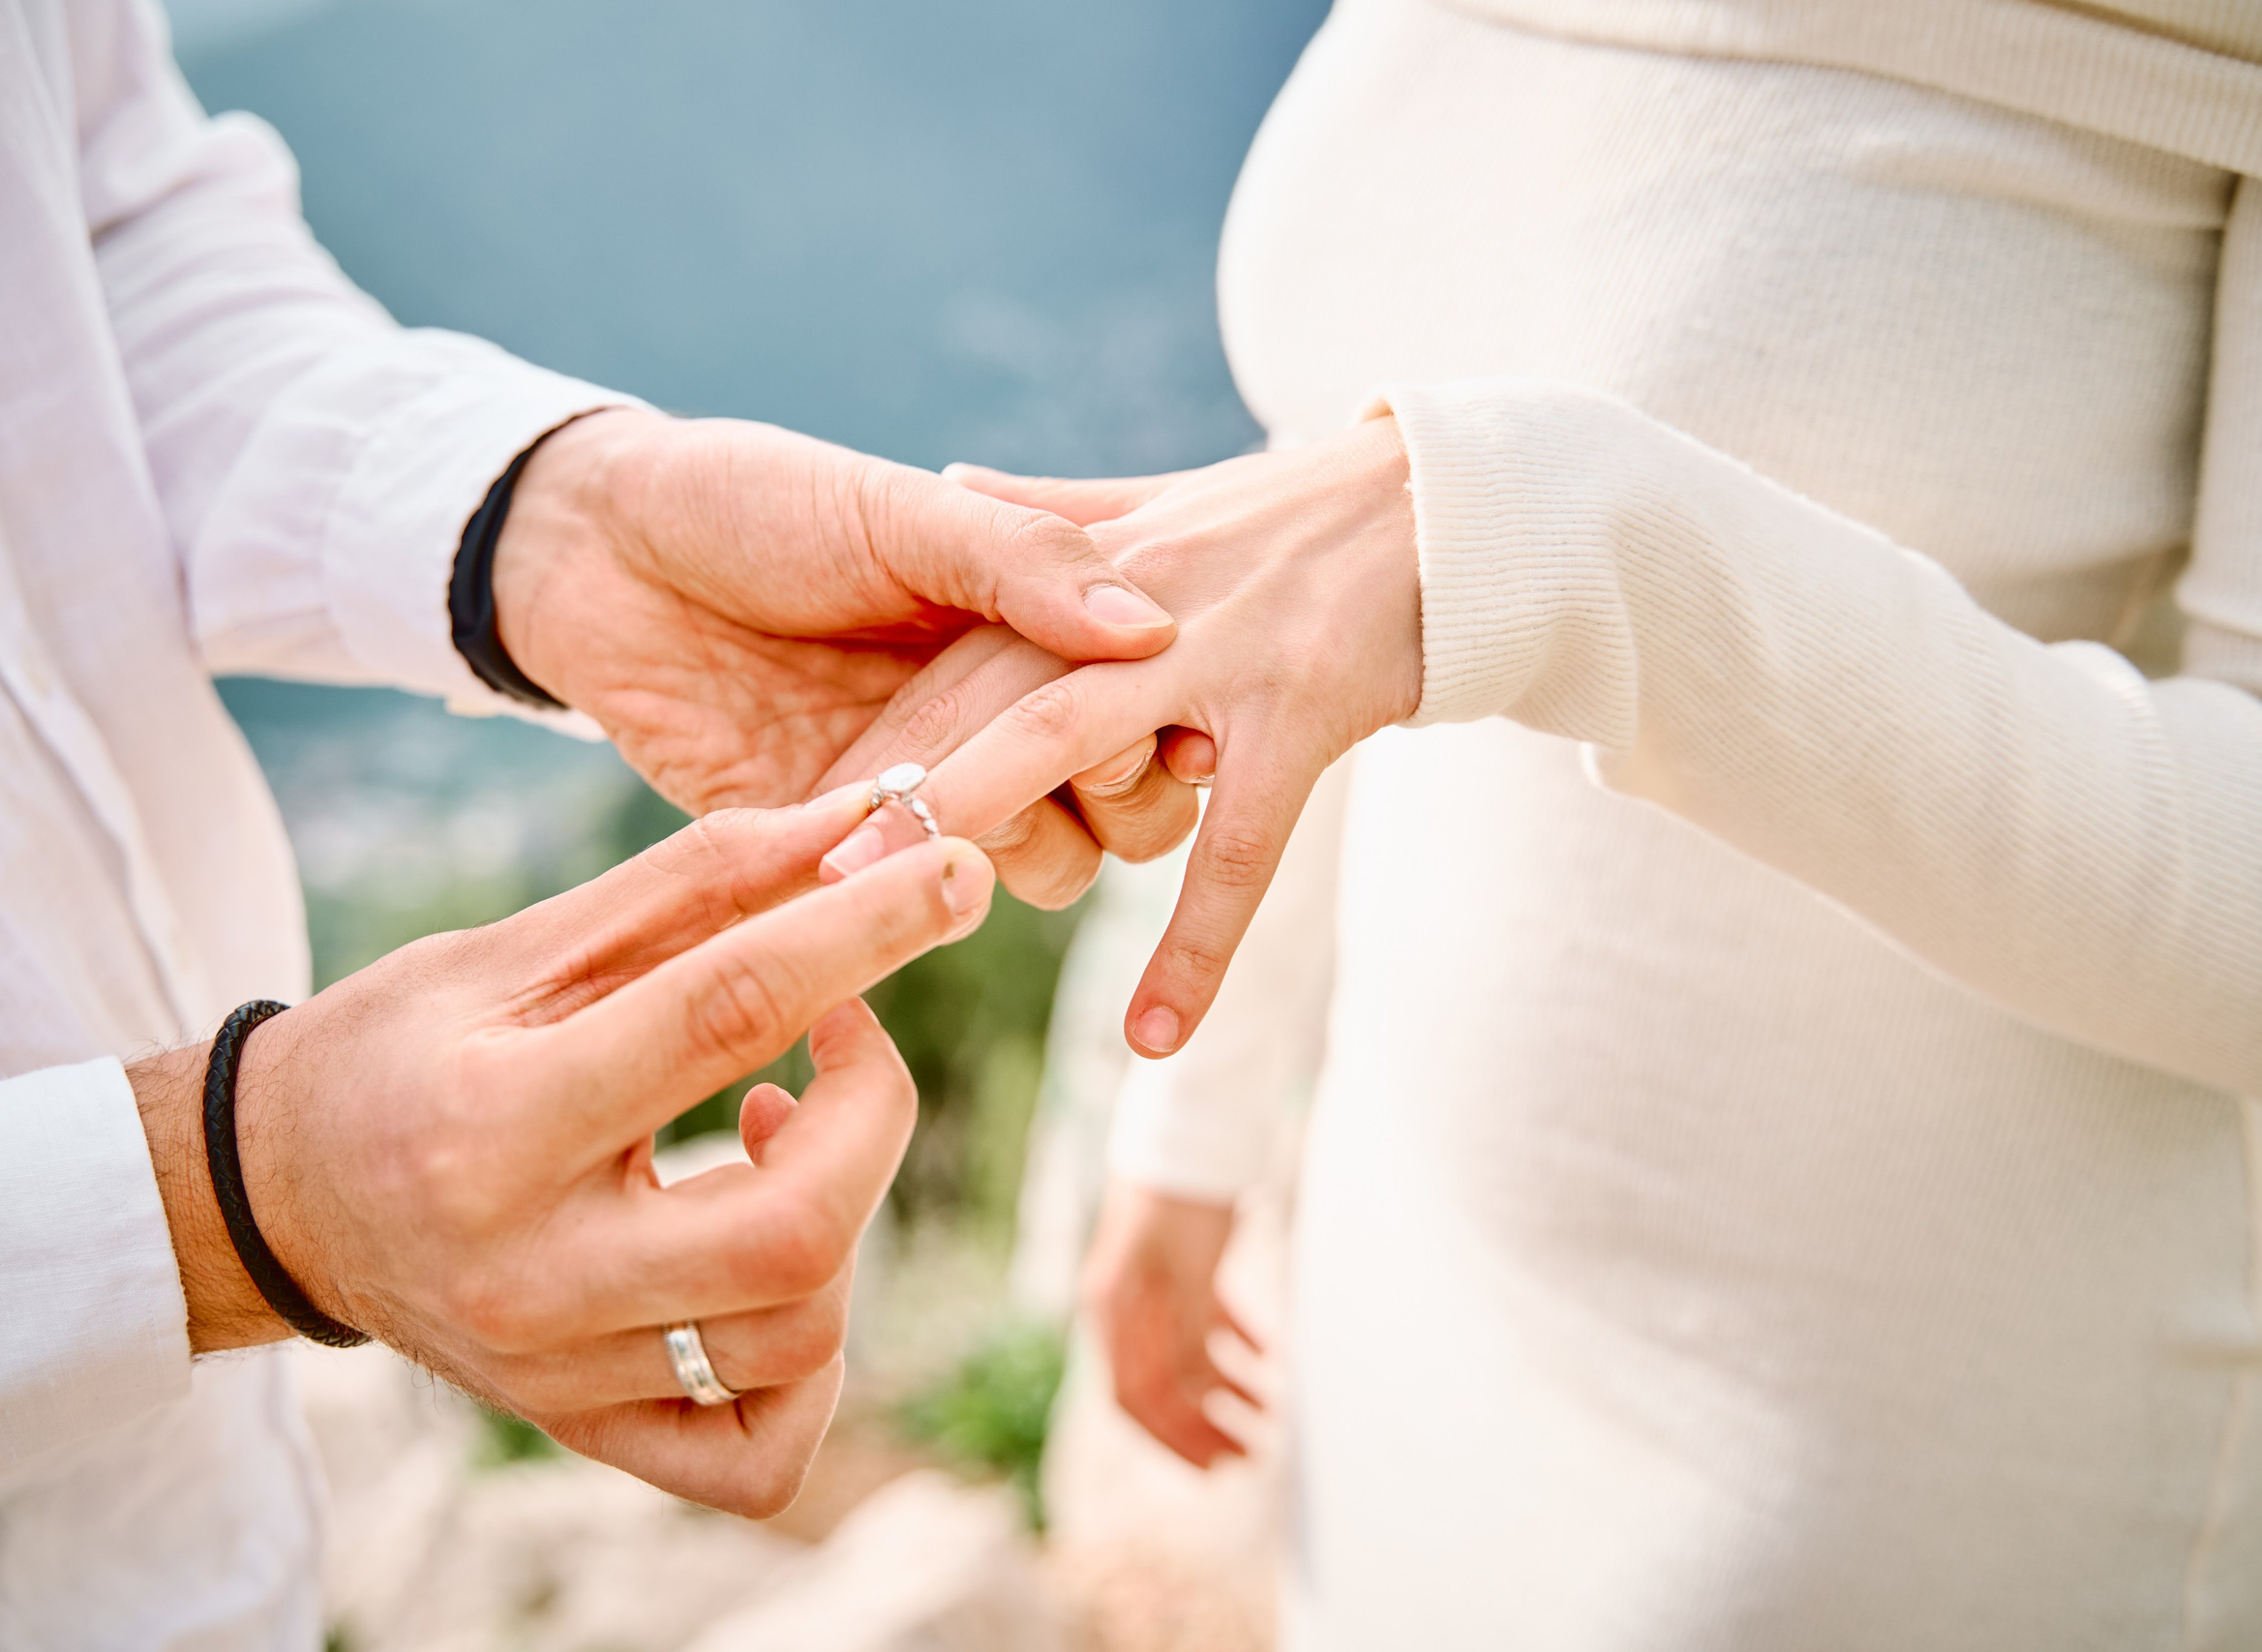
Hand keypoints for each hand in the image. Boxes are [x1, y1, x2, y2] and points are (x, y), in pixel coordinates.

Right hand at [130, 793, 988, 1516]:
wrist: (274, 1196)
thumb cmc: (402, 1047)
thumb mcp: (520, 944)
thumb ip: (696, 886)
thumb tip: (865, 829)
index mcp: (495, 1122)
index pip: (727, 1014)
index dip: (865, 931)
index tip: (955, 872)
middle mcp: (530, 1272)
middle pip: (796, 1228)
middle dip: (875, 1109)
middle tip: (848, 1030)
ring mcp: (561, 1371)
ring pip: (796, 1331)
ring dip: (843, 1209)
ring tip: (779, 1123)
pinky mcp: (584, 1426)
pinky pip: (758, 1449)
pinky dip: (812, 1361)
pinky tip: (777, 1265)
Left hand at [490, 408, 1201, 905]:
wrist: (591, 550)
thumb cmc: (753, 500)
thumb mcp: (897, 513)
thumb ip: (1022, 562)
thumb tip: (1150, 632)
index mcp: (1018, 634)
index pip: (1137, 712)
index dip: (1153, 732)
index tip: (1162, 730)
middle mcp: (983, 722)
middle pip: (1111, 812)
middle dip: (1116, 806)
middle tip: (1074, 774)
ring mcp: (910, 795)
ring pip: (1029, 870)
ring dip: (1014, 852)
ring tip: (947, 810)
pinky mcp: (825, 855)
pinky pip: (898, 909)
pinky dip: (904, 900)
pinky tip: (877, 861)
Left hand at [815, 416, 1420, 1053]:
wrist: (1455, 497)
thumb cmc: (1305, 507)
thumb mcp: (1161, 499)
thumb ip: (1052, 512)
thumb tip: (960, 474)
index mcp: (1089, 571)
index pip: (964, 659)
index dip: (887, 736)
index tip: (805, 808)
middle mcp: (1129, 612)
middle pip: (982, 696)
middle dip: (897, 780)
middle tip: (813, 868)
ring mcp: (1210, 658)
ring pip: (1074, 750)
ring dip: (998, 830)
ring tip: (924, 910)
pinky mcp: (1295, 712)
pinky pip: (1233, 848)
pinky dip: (1194, 943)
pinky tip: (1152, 1036)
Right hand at [1081, 1180, 1256, 1467]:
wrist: (1188, 1121)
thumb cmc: (1182, 1196)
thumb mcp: (1189, 1274)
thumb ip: (1188, 1338)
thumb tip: (1197, 1400)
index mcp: (1112, 1310)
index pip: (1135, 1397)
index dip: (1176, 1439)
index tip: (1218, 1468)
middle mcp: (1123, 1304)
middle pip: (1160, 1385)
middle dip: (1205, 1423)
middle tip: (1253, 1454)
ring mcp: (1150, 1284)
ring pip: (1186, 1355)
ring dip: (1227, 1386)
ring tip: (1272, 1411)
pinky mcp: (1178, 1264)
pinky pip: (1203, 1319)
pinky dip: (1235, 1340)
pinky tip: (1270, 1357)